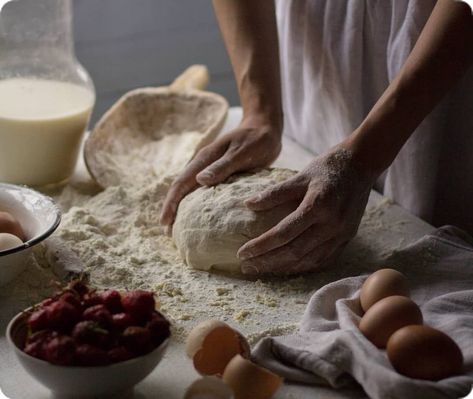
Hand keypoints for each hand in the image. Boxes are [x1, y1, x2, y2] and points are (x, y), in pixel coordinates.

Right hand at [160, 118, 281, 225]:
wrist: (265, 128)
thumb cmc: (256, 139)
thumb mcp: (242, 152)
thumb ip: (223, 166)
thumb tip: (199, 180)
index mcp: (204, 159)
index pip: (181, 183)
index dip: (171, 203)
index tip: (165, 222)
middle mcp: (203, 165)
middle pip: (180, 189)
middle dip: (172, 209)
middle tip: (167, 232)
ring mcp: (210, 170)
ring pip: (190, 191)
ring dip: (182, 208)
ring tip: (178, 229)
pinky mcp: (219, 175)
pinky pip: (203, 192)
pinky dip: (196, 205)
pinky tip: (199, 218)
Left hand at [237, 146, 375, 274]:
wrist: (362, 164)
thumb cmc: (327, 167)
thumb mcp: (300, 175)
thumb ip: (274, 193)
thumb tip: (248, 204)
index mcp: (317, 206)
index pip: (283, 233)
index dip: (261, 246)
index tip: (242, 253)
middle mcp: (331, 224)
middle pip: (294, 251)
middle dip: (268, 261)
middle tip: (247, 266)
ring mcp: (342, 233)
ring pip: (309, 260)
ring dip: (283, 267)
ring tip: (262, 269)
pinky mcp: (347, 238)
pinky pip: (323, 259)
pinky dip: (304, 266)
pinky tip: (288, 267)